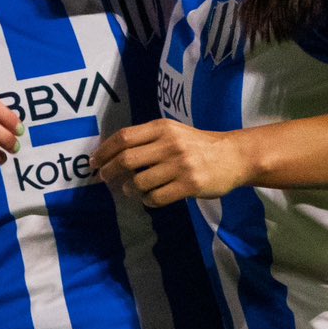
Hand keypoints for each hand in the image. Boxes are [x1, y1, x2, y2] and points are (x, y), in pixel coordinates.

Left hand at [95, 119, 251, 204]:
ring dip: (130, 189)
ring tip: (132, 190)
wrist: (234, 156)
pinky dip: (147, 201)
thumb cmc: (198, 145)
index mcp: (163, 128)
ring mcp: (180, 165)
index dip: (104, 150)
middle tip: (104, 178)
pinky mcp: (189, 185)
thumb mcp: (174, 132)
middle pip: (127, 159)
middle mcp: (170, 144)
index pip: (124, 137)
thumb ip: (148, 139)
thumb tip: (114, 155)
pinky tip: (149, 198)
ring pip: (140, 182)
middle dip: (109, 170)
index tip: (93, 161)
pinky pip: (156, 198)